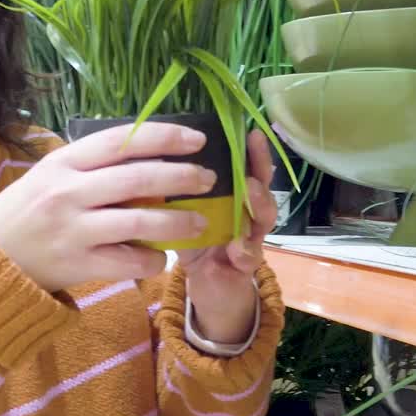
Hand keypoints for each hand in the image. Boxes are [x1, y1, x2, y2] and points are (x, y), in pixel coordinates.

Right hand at [0, 122, 214, 291]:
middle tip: (208, 178)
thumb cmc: (30, 209)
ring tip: (200, 222)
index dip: (163, 136)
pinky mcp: (77, 264)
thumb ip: (94, 164)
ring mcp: (72, 229)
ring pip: (138, 223)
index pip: (122, 140)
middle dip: (181, 177)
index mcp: (64, 162)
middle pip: (137, 178)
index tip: (196, 138)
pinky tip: (161, 258)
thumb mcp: (52, 173)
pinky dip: (151, 260)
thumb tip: (151, 150)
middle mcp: (68, 192)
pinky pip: (127, 262)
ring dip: (177, 222)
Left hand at [177, 130, 277, 343]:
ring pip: (264, 216)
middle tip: (251, 147)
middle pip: (262, 183)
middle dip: (260, 167)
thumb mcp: (181, 214)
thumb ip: (174, 192)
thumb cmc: (194, 242)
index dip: (249, 149)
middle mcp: (247, 211)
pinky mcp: (247, 264)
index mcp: (231, 195)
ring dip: (258, 203)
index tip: (248, 130)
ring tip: (250, 190)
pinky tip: (237, 248)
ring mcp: (252, 236)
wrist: (208, 286)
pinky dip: (245, 251)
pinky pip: (250, 256)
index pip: (243, 165)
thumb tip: (152, 158)